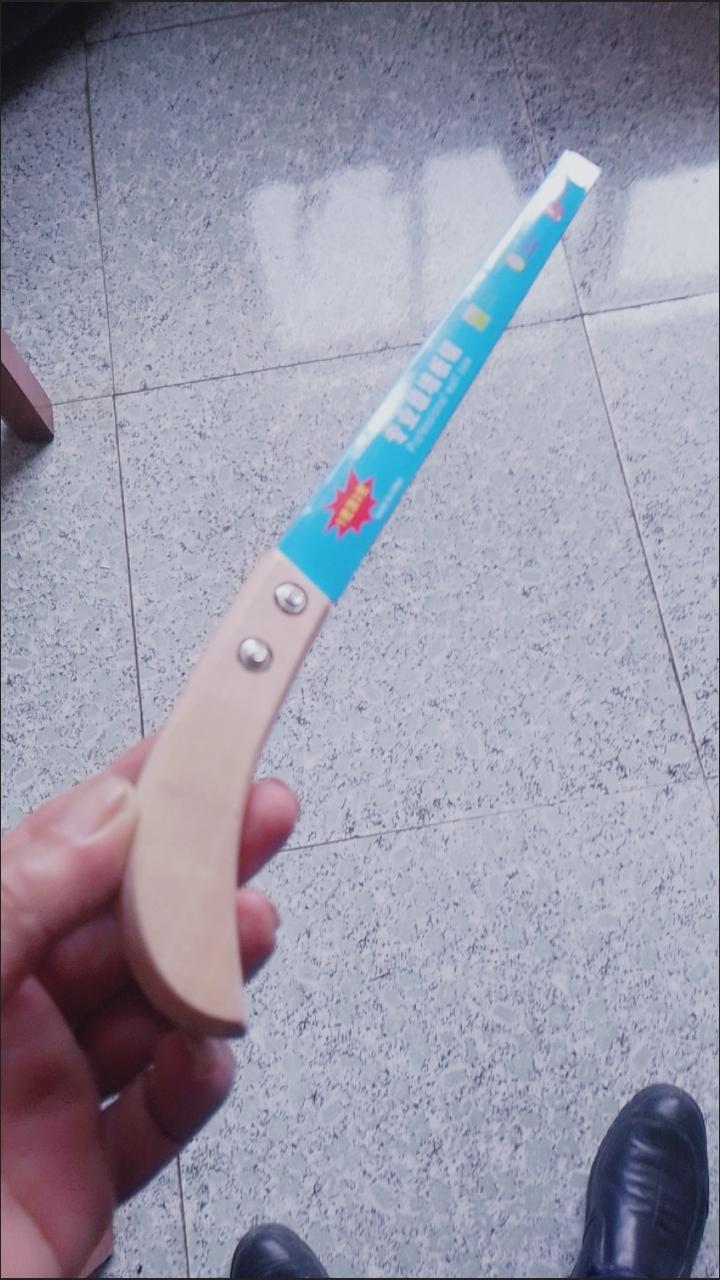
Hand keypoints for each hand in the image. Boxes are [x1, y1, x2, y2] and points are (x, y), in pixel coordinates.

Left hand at [1, 738, 297, 1278]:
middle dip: (197, 866)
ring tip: (251, 929)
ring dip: (210, 969)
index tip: (201, 742)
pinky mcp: (78, 1183)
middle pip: (120, 923)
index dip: (135, 788)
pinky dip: (195, 1084)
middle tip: (259, 816)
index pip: (58, 850)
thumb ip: (20, 899)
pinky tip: (206, 1051)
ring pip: (152, 1012)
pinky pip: (157, 1120)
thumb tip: (106, 820)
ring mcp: (39, 1101)